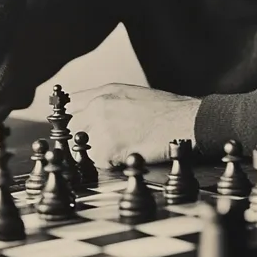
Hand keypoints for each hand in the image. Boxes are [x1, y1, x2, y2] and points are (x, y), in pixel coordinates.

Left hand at [69, 84, 201, 167]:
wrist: (185, 121)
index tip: (75, 127)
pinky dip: (111, 164)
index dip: (72, 118)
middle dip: (86, 138)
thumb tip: (88, 112)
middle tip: (106, 144)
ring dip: (99, 153)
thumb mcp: (132, 94)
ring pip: (85, 148)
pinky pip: (99, 163)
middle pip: (74, 129)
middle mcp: (99, 107)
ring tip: (122, 149)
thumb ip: (107, 100)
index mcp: (104, 92)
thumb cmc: (166, 110)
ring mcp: (102, 128)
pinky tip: (128, 155)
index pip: (70, 105)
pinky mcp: (109, 149)